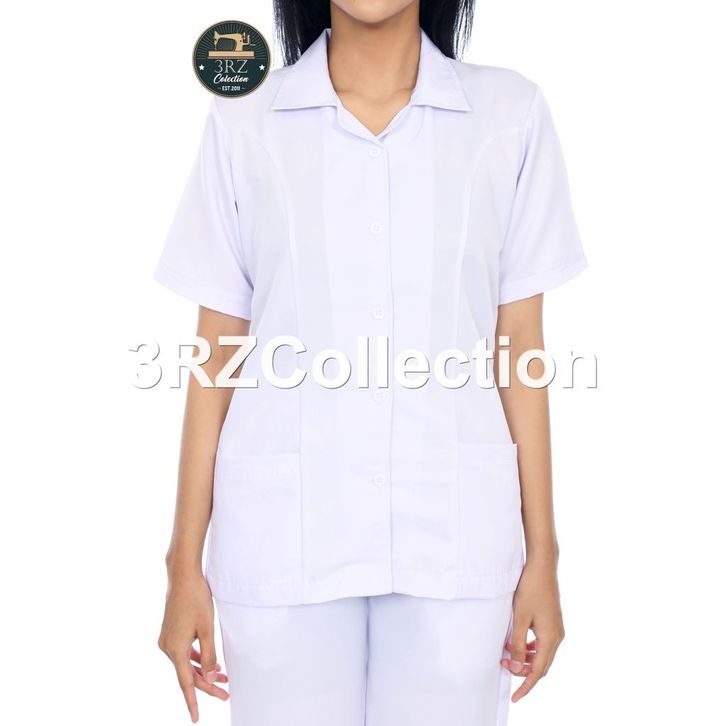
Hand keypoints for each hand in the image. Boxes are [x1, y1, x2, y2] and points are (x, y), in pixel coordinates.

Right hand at [157, 571, 228, 721]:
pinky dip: (196, 659)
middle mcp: (167, 647)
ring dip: (203, 671)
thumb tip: (211, 678)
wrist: (182, 576)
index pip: (186, 683)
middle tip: (226, 694)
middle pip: (188, 674)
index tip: (196, 718)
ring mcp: (167, 640)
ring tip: (224, 678)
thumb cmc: (196, 599)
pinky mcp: (170, 632)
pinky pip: (183, 652)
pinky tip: (209, 663)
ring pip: (186, 663)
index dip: (193, 701)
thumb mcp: (207, 629)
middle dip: (207, 684)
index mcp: (175, 649)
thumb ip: (209, 656)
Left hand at [500, 559, 564, 701]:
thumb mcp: (519, 618)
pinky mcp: (552, 622)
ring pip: (541, 654)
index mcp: (550, 639)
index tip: (515, 697)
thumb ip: (517, 644)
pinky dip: (530, 648)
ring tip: (506, 653)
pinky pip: (542, 643)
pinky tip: (517, 642)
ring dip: (525, 658)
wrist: (542, 567)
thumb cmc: (530, 590)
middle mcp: (557, 637)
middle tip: (502, 666)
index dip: (525, 686)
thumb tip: (515, 666)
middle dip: (523, 671)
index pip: (538, 671)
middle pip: (541, 665)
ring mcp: (556, 629)